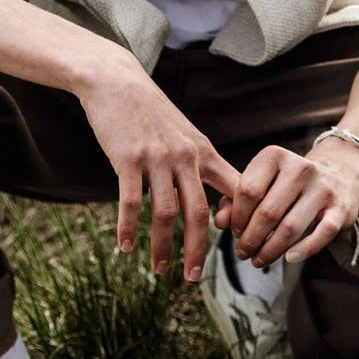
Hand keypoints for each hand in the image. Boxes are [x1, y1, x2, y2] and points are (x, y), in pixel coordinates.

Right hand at [75, 54, 238, 282]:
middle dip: (197, 249)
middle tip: (192, 278)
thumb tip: (206, 201)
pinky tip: (125, 247)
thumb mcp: (183, 133)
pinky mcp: (127, 158)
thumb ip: (197, 164)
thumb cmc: (150, 111)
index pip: (233, 190)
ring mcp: (156, 158)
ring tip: (160, 271)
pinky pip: (131, 202)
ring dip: (163, 247)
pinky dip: (129, 228)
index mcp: (202, 152)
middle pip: (199, 212)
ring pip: (166, 212)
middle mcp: (184, 157)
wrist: (116, 81)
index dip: (241, 221)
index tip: (242, 247)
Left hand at [216, 140, 358, 265]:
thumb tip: (220, 222)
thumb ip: (236, 199)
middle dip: (250, 238)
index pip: (247, 190)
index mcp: (275, 156)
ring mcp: (323, 187)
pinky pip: (321, 234)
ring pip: (290, 227)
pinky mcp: (341, 208)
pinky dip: (303, 250)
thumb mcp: (262, 182)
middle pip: (267, 212)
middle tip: (242, 252)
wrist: (339, 176)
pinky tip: (289, 258)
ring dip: (270, 250)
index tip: (234, 231)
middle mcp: (300, 167)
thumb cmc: (287, 184)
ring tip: (258, 260)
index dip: (237, 216)